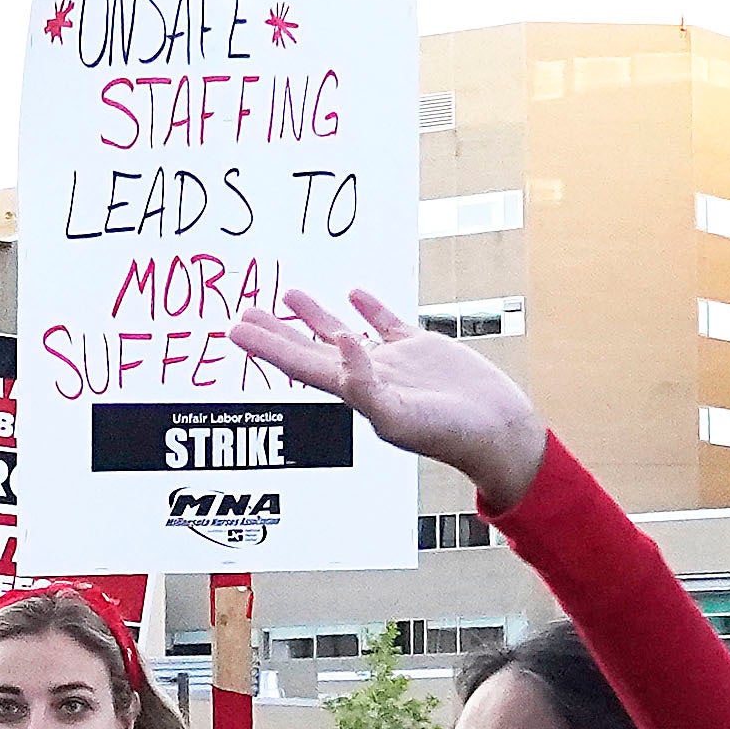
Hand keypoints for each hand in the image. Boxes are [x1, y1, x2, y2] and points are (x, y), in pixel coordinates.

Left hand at [231, 288, 545, 510]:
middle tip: (243, 313)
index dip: (266, 347)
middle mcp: (367, 376)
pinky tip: (354, 294)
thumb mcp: (399, 416)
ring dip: (314, 316)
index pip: (299, 364)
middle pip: (309, 349)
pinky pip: (386, 322)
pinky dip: (368, 308)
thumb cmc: (448, 435)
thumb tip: (339, 342)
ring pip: (343, 332)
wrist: (495, 432)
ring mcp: (393, 361)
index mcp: (355, 393)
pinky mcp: (420, 347)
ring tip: (287, 294)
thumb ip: (364, 385)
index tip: (234, 328)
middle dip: (276, 332)